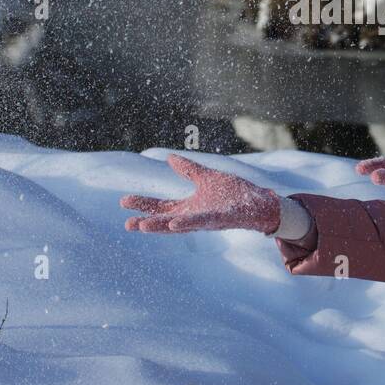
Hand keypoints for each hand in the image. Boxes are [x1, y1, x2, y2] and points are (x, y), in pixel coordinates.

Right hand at [121, 154, 279, 234]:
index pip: (162, 207)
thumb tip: (170, 157)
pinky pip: (202, 221)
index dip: (144, 205)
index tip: (123, 201)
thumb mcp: (207, 178)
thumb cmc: (235, 194)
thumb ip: (188, 170)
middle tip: (127, 223)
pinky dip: (187, 222)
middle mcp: (194, 216)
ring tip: (142, 226)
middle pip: (165, 219)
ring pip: (180, 225)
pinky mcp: (220, 218)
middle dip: (146, 221)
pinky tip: (174, 222)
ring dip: (161, 226)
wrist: (260, 203)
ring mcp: (206, 219)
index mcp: (190, 207)